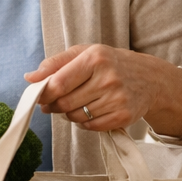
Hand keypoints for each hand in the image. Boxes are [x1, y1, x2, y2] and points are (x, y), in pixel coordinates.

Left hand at [25, 44, 181, 135]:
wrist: (150, 78)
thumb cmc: (111, 63)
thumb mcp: (84, 53)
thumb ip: (55, 64)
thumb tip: (30, 78)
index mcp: (95, 58)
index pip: (58, 84)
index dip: (44, 94)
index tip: (40, 96)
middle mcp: (108, 78)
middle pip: (64, 103)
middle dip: (53, 106)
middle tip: (53, 103)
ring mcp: (117, 99)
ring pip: (75, 117)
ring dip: (69, 114)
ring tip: (76, 103)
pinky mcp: (123, 116)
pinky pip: (90, 127)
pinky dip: (84, 123)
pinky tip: (89, 112)